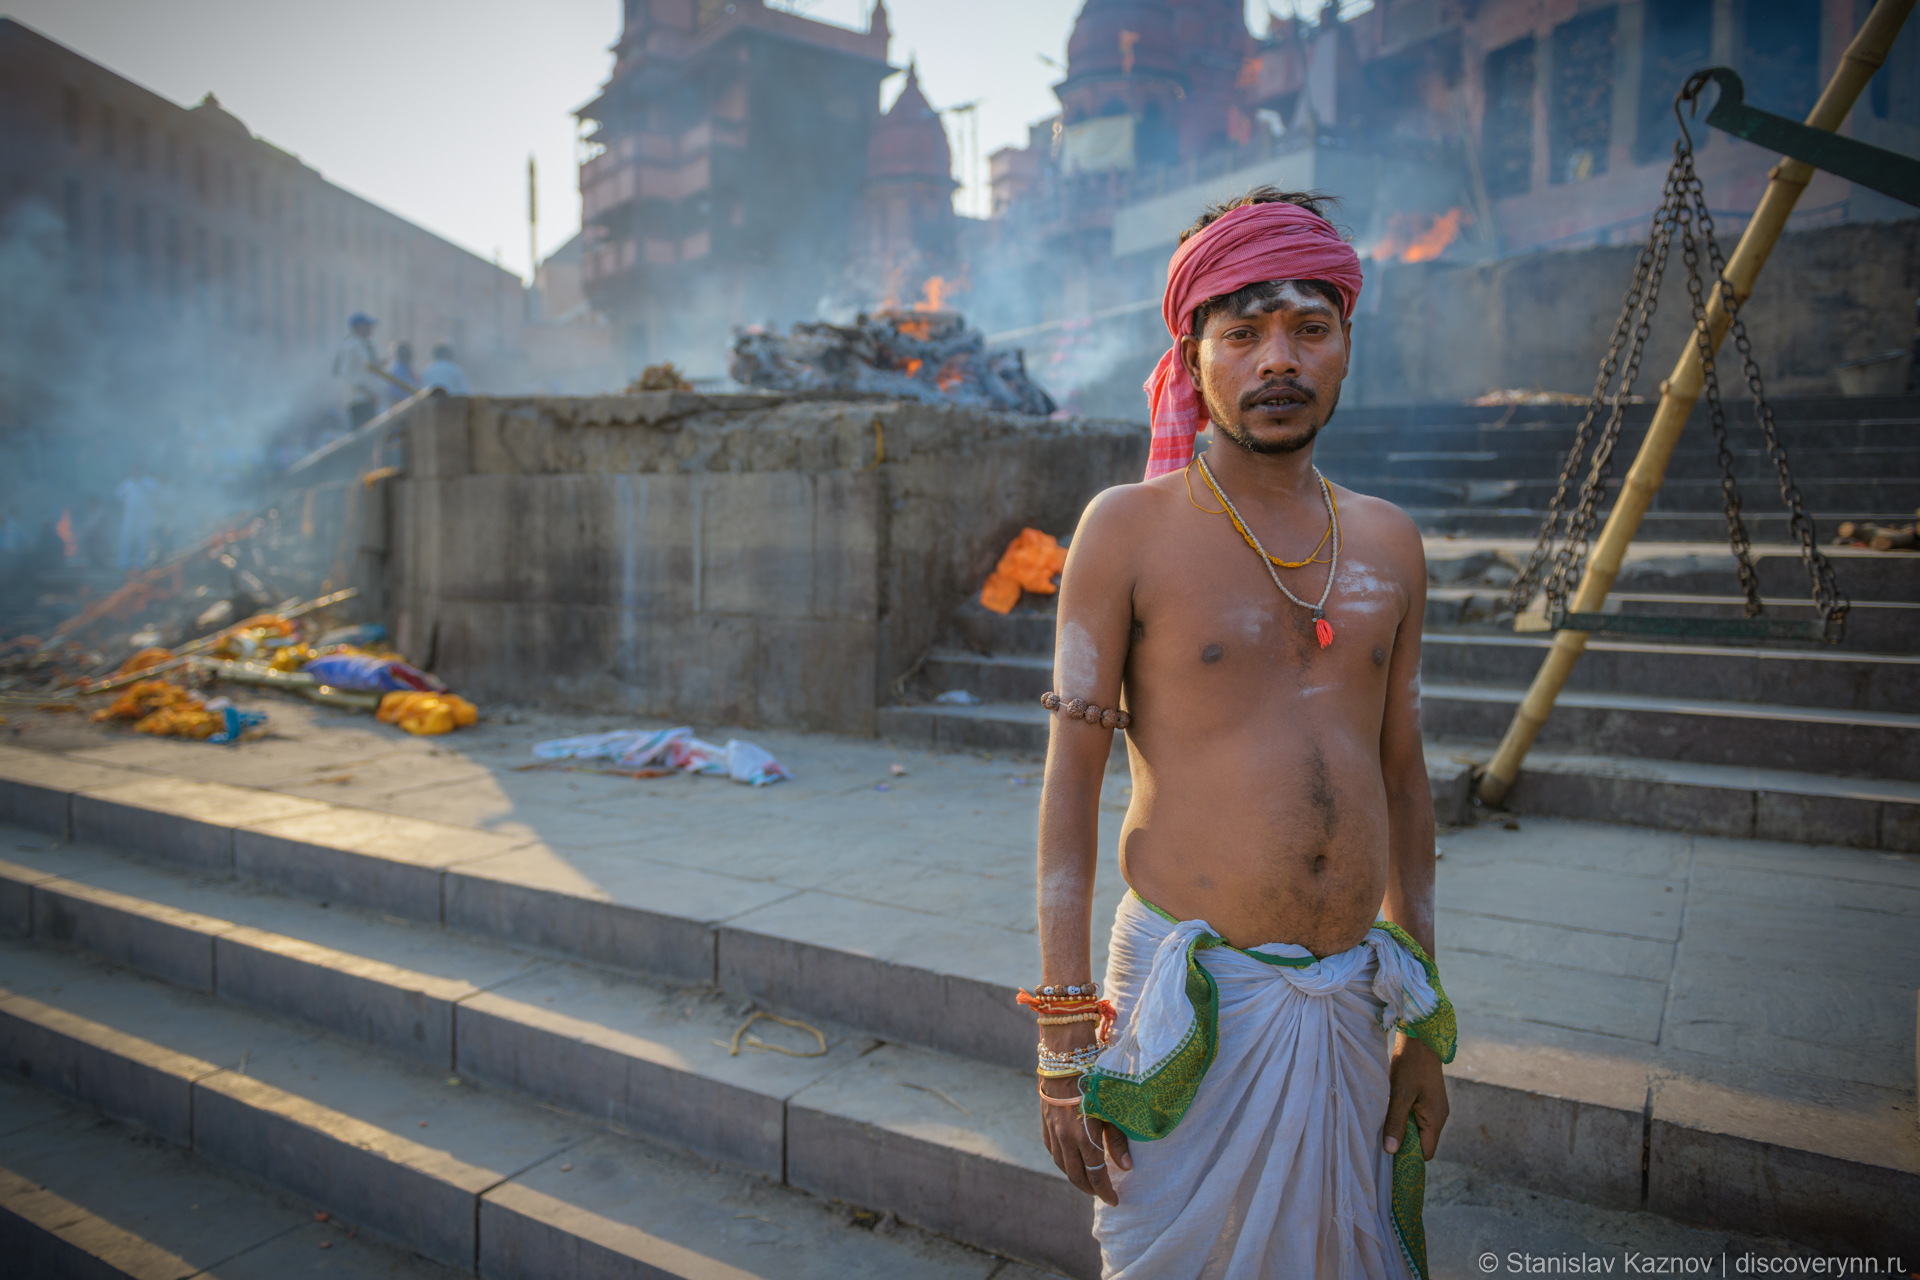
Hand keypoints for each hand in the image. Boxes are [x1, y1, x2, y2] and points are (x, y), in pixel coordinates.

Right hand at [1039, 1074, 1131, 1204]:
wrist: (1066, 1058)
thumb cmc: (1096, 1081)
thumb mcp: (1112, 1109)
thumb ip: (1117, 1140)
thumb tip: (1126, 1167)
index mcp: (1084, 1137)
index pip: (1095, 1174)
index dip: (1104, 1191)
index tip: (1114, 1200)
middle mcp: (1065, 1138)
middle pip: (1076, 1175)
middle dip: (1090, 1188)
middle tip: (1101, 1193)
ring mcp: (1053, 1131)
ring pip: (1062, 1165)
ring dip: (1074, 1176)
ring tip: (1087, 1181)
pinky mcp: (1045, 1123)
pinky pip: (1052, 1150)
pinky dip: (1062, 1160)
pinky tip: (1070, 1160)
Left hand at [1383, 1035, 1447, 1159]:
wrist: (1420, 1038)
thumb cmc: (1410, 1065)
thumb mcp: (1400, 1094)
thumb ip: (1396, 1123)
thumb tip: (1392, 1151)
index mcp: (1436, 1119)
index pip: (1425, 1153)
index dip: (1408, 1156)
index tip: (1389, 1153)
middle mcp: (1439, 1117)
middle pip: (1421, 1142)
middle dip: (1403, 1142)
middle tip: (1383, 1135)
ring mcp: (1435, 1108)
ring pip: (1417, 1129)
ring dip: (1402, 1128)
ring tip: (1386, 1120)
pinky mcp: (1428, 1100)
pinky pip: (1416, 1117)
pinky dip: (1404, 1117)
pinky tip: (1391, 1108)